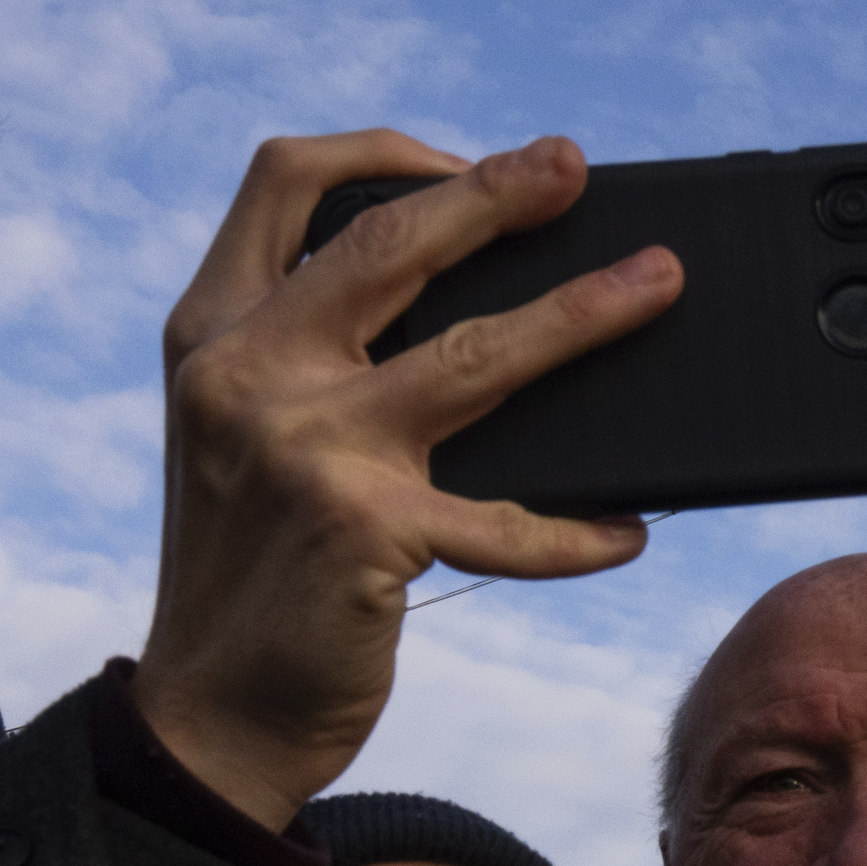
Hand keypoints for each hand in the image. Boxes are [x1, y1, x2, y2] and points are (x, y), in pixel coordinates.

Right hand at [137, 132, 683, 829]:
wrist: (211, 715)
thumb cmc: (255, 571)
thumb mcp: (246, 435)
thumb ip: (312, 359)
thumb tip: (479, 301)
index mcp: (210, 330)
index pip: (284, 180)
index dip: (384, 149)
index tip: (466, 161)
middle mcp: (246, 372)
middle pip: (391, 242)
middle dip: (496, 193)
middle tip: (573, 168)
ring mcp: (305, 448)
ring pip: (475, 355)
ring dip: (582, 316)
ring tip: (656, 286)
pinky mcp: (365, 534)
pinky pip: (507, 523)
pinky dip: (575, 531)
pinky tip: (625, 532)